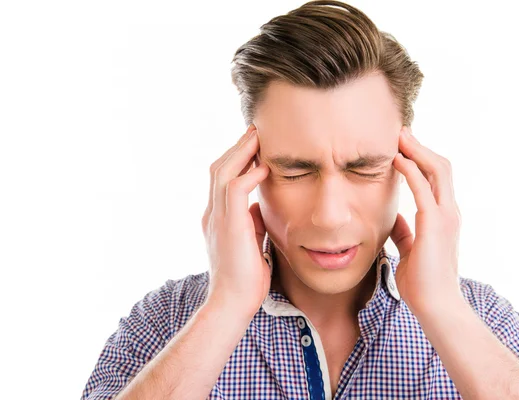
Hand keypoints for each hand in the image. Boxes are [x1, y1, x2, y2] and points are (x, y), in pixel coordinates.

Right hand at [201, 124, 270, 316]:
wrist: (232, 303)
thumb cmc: (245, 278)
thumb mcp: (249, 242)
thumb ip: (251, 222)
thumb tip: (260, 207)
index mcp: (216, 218)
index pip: (222, 179)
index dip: (236, 160)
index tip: (254, 147)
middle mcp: (212, 214)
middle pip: (219, 168)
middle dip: (237, 148)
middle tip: (255, 131)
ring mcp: (217, 218)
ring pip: (223, 172)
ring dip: (241, 152)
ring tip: (258, 137)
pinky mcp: (228, 225)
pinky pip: (234, 190)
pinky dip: (248, 175)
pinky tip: (264, 167)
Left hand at [390, 126, 462, 314]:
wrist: (435, 306)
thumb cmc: (422, 282)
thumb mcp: (411, 250)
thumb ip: (404, 232)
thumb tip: (394, 219)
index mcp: (444, 217)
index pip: (436, 178)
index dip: (421, 159)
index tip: (402, 145)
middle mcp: (449, 211)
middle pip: (440, 166)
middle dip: (421, 146)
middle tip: (400, 131)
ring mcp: (446, 216)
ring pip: (437, 170)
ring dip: (418, 150)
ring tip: (399, 135)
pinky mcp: (436, 224)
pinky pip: (423, 189)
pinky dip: (411, 170)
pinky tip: (396, 159)